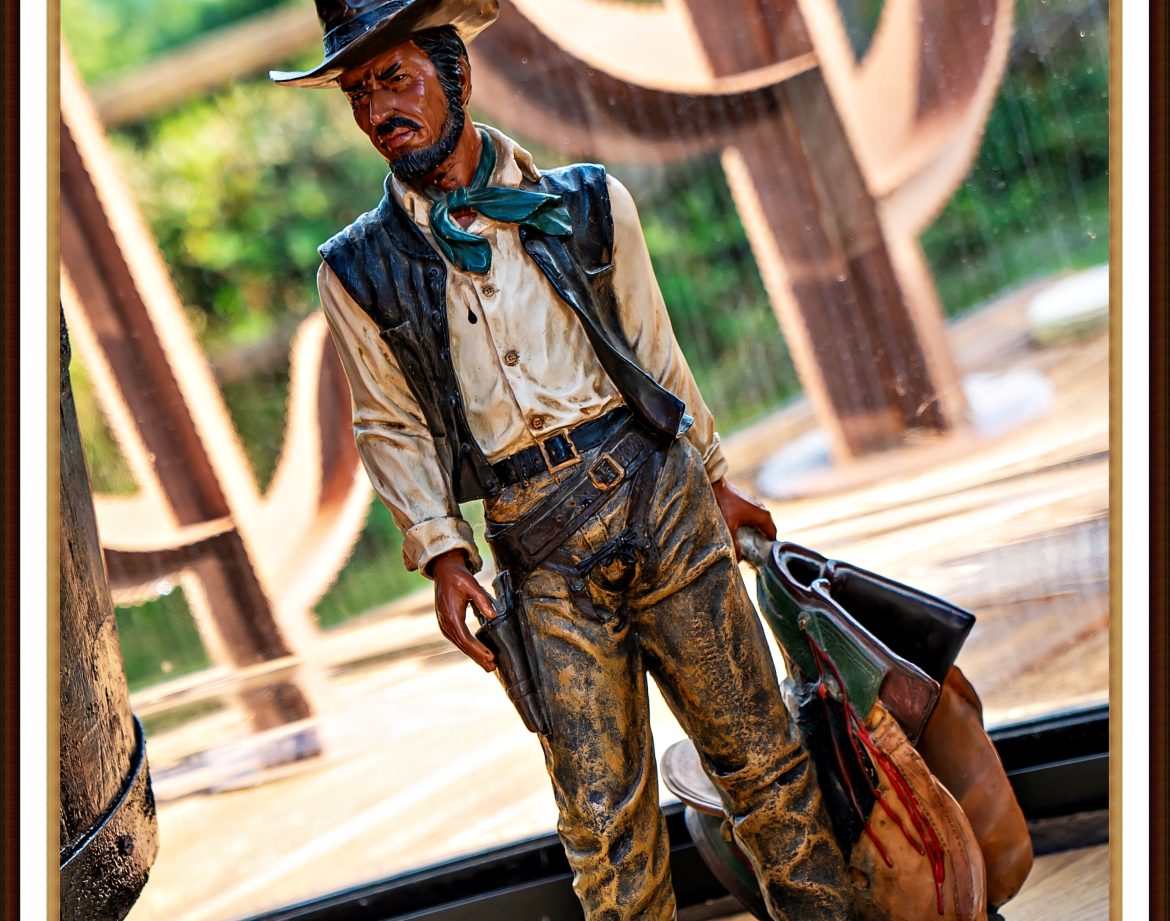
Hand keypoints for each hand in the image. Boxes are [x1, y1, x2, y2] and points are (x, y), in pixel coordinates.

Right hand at [429, 550, 496, 671]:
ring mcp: (444, 625)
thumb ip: (482, 599)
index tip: (491, 656)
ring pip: (460, 645)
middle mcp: (446, 623)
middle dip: (478, 657)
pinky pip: (458, 640)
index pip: (465, 638)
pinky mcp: (447, 624)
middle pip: (463, 646)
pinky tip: (478, 654)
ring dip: (474, 656)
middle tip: (493, 667)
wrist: (444, 572)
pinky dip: (469, 649)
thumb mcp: (471, 584)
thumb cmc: (458, 577)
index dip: (478, 649)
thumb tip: (493, 615)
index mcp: (451, 615)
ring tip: (488, 666)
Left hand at [710, 477, 776, 561]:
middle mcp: (763, 509)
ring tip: (743, 546)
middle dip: (759, 543)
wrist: (714, 484)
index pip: (772, 536)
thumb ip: (734, 544)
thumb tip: (739, 559)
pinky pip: (752, 519)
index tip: (760, 558)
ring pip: (759, 525)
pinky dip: (748, 527)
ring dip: (753, 535)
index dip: (768, 548)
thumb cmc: (723, 503)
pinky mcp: (748, 503)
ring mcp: (756, 505)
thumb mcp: (728, 526)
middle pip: (766, 531)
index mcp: (763, 515)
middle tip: (750, 554)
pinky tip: (738, 534)